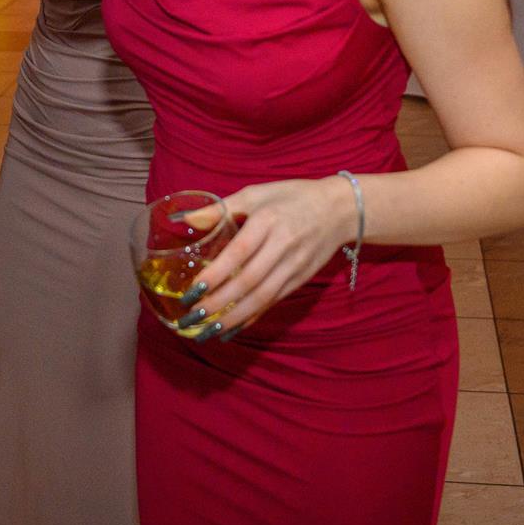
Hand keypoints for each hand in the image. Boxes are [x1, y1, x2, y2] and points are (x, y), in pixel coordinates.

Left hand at [176, 177, 357, 340]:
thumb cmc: (290, 197)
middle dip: (220, 303)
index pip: (239, 252)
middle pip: (249, 280)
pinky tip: (233, 328)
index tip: (193, 290)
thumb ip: (220, 209)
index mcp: (269, 220)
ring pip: (263, 297)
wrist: (338, 209)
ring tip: (209, 330)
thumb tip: (185, 219)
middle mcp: (283, 245)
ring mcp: (294, 265)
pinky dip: (253, 316)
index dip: (217, 274)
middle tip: (193, 316)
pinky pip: (274, 301)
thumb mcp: (256, 194)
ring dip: (235, 317)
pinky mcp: (300, 279)